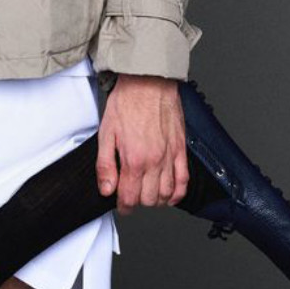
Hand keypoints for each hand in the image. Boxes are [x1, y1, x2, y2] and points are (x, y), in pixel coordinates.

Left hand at [96, 75, 189, 214]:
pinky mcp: (181, 149)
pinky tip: (170, 194)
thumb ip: (105, 165)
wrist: (148, 82)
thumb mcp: (106, 133)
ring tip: (148, 193)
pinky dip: (178, 193)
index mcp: (134, 159)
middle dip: (138, 202)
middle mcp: (154, 162)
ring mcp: (170, 157)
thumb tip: (106, 189)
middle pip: (149, 199)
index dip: (124, 206)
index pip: (130, 197)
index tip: (121, 205)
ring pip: (167, 194)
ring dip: (157, 199)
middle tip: (132, 196)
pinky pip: (184, 180)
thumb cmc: (127, 102)